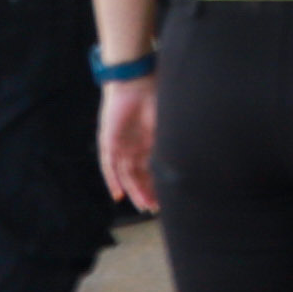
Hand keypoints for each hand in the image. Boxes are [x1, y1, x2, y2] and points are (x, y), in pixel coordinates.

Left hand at [97, 81, 158, 211]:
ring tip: (142, 205)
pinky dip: (113, 181)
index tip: (167, 199)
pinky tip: (118, 195)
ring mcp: (121, 146)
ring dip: (134, 191)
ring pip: (126, 175)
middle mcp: (135, 147)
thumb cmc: (157, 99)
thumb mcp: (167, 126)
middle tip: (154, 208)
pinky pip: (109, 166)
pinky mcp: (109, 143)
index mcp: (150, 142)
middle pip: (139, 175)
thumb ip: (170, 145)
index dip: (159, 184)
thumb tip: (184, 165)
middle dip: (147, 192)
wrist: (136, 83)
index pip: (153, 169)